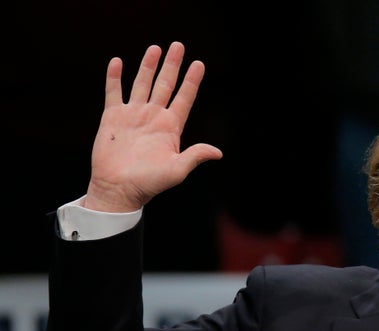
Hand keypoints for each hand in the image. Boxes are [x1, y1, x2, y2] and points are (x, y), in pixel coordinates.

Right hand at [85, 41, 222, 211]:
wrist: (119, 189)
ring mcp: (133, 115)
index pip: (184, 98)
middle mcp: (154, 117)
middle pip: (165, 85)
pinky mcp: (113, 117)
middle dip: (172, 65)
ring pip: (142, 84)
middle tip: (178, 45)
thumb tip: (218, 152)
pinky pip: (114, 92)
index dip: (192, 81)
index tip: (200, 64)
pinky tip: (118, 62)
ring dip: (148, 66)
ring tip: (155, 48)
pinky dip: (115, 77)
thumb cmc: (149, 183)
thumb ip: (195, 156)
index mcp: (171, 127)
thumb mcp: (177, 169)